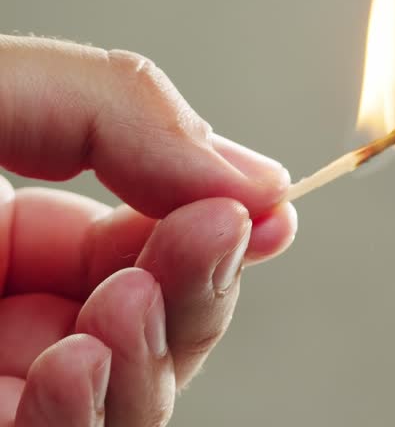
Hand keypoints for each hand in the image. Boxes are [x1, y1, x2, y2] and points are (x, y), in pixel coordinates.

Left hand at [0, 36, 296, 425]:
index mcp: (7, 234)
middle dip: (201, 286)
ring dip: (155, 354)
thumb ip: (122, 111)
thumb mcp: (2, 92)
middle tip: (211, 238)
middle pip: (164, 323)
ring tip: (125, 301)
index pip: (151, 243)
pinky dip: (91, 417)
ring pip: (136, 396)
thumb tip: (260, 179)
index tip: (274, 212)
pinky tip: (77, 365)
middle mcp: (11, 315)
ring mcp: (2, 384)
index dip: (222, 229)